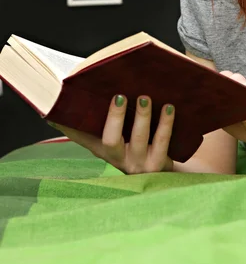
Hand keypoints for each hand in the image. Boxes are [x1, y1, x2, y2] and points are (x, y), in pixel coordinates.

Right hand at [49, 95, 174, 174]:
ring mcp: (137, 163)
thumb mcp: (119, 133)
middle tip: (119, 96)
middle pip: (110, 141)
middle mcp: (117, 158)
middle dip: (114, 117)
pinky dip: (166, 124)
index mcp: (102, 148)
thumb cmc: (138, 141)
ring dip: (142, 117)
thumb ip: (103, 117)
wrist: (165, 168)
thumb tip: (80, 94)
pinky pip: (162, 143)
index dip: (68, 127)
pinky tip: (169, 107)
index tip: (58, 113)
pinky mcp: (158, 165)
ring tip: (145, 98)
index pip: (81, 137)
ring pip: (138, 140)